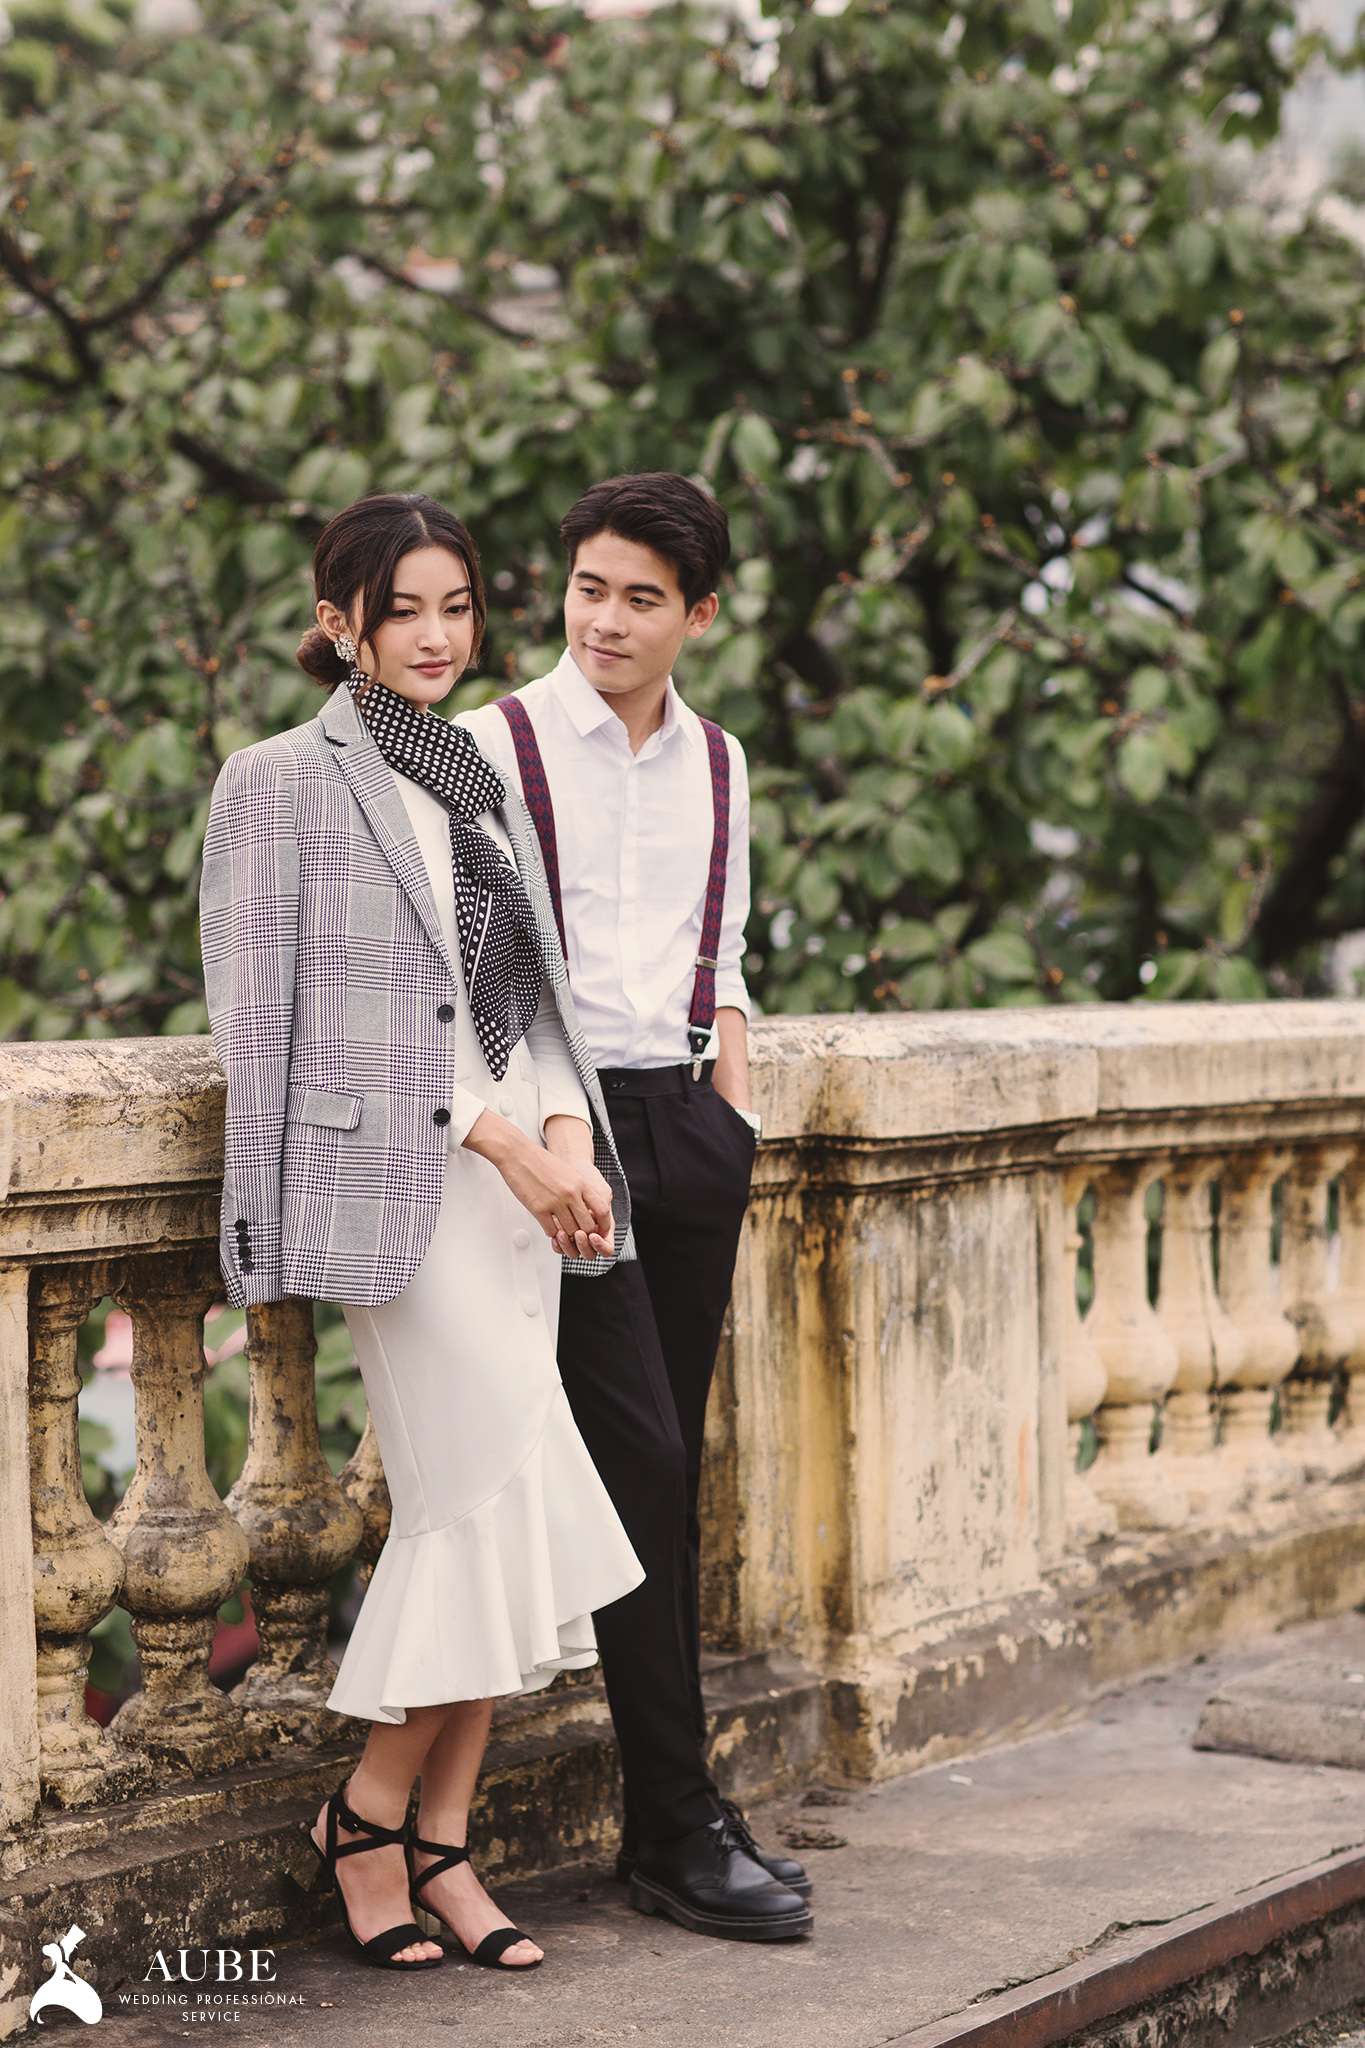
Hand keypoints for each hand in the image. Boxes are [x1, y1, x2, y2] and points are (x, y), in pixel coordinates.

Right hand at [543, 1113, 614, 1259]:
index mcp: (580, 1183)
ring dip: (567, 1235)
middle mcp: (570, 1194)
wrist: (519, 1155)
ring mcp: (555, 1202)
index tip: (600, 1229)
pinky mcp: (539, 1209)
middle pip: (587, 1226)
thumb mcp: (568, 1172)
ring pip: (570, 1231)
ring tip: (563, 1232)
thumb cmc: (541, 1162)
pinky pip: (551, 1230)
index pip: (602, 1209)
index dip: (602, 1223)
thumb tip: (587, 1206)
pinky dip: (552, 1233)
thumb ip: (579, 1189)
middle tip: (578, 1234)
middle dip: (584, 1233)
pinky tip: (550, 1227)